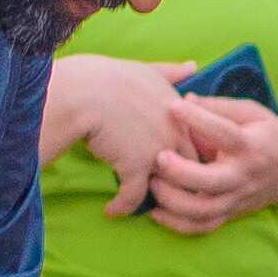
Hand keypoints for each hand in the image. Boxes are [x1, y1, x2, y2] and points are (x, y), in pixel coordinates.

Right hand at [40, 52, 179, 201]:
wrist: (83, 91)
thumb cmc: (106, 77)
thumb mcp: (146, 70)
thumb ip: (171, 73)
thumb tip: (192, 66)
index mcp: (178, 110)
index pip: (194, 140)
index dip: (184, 154)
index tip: (172, 164)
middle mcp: (173, 131)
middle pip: (188, 167)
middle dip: (178, 181)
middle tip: (163, 192)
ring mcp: (158, 151)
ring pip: (167, 186)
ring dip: (154, 198)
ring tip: (141, 204)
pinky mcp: (136, 167)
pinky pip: (134, 197)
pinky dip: (121, 207)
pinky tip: (111, 210)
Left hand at [141, 93, 277, 234]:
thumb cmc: (268, 136)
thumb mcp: (253, 114)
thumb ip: (221, 107)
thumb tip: (186, 99)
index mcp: (250, 146)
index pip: (224, 133)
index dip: (198, 119)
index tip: (173, 106)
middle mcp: (243, 177)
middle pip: (211, 182)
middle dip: (181, 172)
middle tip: (159, 157)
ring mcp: (236, 199)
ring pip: (203, 211)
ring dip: (173, 201)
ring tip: (153, 182)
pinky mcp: (229, 214)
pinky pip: (201, 227)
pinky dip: (176, 224)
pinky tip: (156, 211)